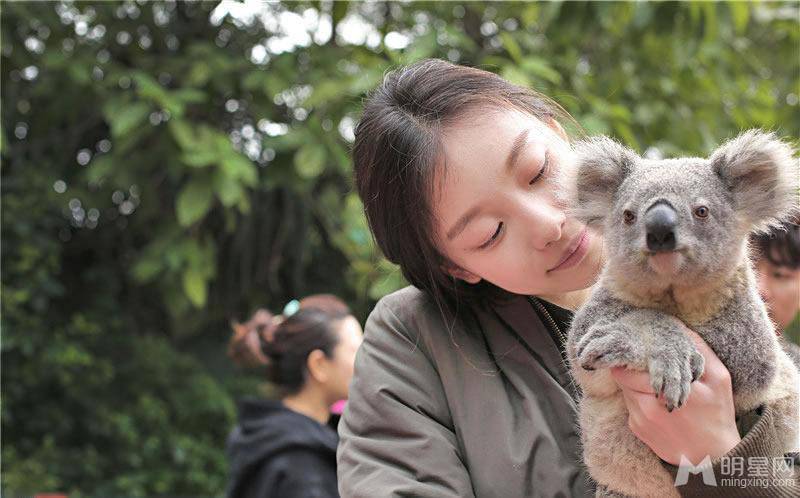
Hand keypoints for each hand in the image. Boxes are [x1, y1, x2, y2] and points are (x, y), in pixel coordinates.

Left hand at [610, 326, 740, 465]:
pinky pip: (630, 406)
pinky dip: (638, 400)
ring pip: (625, 391)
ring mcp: (640, 421)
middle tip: (644, 362)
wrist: (712, 459)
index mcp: (668, 393)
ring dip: (635, 384)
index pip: (630, 368)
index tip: (638, 348)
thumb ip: (700, 352)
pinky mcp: (637, 430)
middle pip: (623, 378)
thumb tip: (681, 328)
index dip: (632, 355)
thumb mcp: (719, 380)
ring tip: (654, 382)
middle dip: (632, 369)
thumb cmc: (717, 416)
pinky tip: (656, 402)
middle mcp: (648, 409)